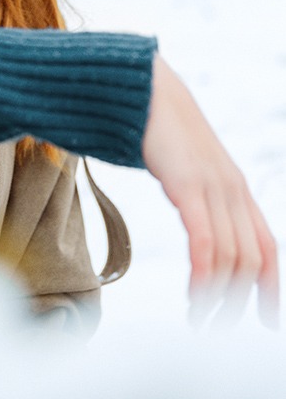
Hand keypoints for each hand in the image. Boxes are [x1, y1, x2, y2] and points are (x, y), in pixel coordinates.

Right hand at [142, 54, 279, 327]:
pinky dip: (204, 275)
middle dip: (238, 302)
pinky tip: (195, 295)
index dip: (271, 287)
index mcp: (237, 188)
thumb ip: (199, 196)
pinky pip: (205, 240)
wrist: (145, 89)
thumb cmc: (161, 130)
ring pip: (230, 257)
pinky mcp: (188, 184)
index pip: (267, 247)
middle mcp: (232, 189)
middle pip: (250, 260)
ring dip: (217, 296)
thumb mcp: (190, 169)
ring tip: (200, 317)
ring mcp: (213, 186)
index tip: (265, 320)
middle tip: (217, 327)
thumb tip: (196, 224)